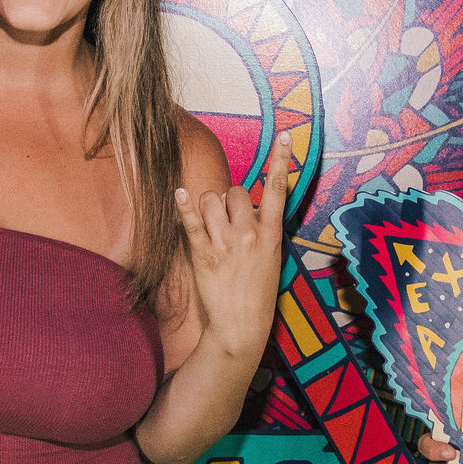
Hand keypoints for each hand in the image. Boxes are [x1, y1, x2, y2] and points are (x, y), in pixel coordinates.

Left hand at [173, 132, 291, 372]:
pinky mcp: (203, 254)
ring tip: (211, 227)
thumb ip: (263, 230)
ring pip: (212, 200)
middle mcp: (250, 234)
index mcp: (271, 235)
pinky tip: (179, 193)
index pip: (278, 190)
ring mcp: (225, 243)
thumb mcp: (272, 259)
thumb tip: (250, 207)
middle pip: (236, 192)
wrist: (241, 327)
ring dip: (208, 207)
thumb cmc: (257, 293)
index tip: (283, 136)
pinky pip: (191, 222)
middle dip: (230, 200)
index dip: (280, 160)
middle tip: (228, 221)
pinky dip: (184, 206)